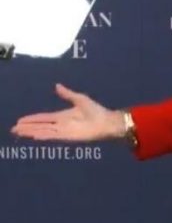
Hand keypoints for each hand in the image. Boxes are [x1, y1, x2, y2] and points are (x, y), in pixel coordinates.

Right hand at [10, 84, 124, 141]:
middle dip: (27, 127)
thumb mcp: (80, 99)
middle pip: (40, 126)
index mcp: (63, 116)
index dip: (32, 119)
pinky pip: (53, 136)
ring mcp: (64, 131)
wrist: (107, 121)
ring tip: (18, 133)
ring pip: (43, 131)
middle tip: (13, 129)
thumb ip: (67, 94)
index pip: (43, 118)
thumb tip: (56, 85)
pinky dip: (44, 136)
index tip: (20, 120)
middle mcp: (61, 124)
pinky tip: (34, 136)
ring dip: (31, 132)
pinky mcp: (69, 137)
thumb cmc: (96, 110)